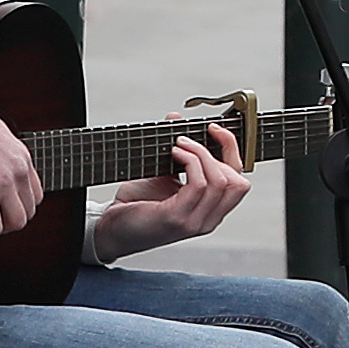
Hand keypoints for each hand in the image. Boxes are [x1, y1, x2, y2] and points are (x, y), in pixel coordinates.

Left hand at [91, 127, 251, 260]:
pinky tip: (175, 154)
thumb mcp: (162, 176)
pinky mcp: (178, 219)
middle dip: (223, 150)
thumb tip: (176, 118)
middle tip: (195, 136)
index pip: (239, 182)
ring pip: (221, 181)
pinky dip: (191, 162)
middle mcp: (207, 220)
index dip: (233, 152)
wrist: (109, 229)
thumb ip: (177, 153)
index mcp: (210, 211)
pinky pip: (199, 184)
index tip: (216, 130)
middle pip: (238, 182)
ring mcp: (194, 222)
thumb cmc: (135, 205)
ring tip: (180, 144)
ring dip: (202, 154)